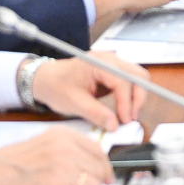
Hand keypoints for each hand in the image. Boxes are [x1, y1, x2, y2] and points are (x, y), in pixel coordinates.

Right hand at [0, 125, 112, 184]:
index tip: (105, 177)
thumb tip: (88, 164)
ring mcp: (63, 171)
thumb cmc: (9, 164)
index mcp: (64, 136)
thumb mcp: (42, 143)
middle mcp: (66, 151)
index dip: (104, 167)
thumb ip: (66, 149)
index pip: (98, 151)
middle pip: (99, 172)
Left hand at [30, 49, 149, 129]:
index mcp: (99, 63)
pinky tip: (123, 108)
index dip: (127, 102)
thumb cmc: (56, 86)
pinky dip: (130, 95)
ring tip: (127, 115)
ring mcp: (112, 64)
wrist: (45, 79)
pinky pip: (129, 81)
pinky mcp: (112, 72)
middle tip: (130, 117)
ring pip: (137, 77)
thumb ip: (96, 113)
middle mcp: (109, 59)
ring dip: (136, 96)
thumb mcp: (74, 103)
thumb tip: (114, 125)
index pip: (123, 80)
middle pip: (138, 75)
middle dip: (138, 97)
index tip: (125, 119)